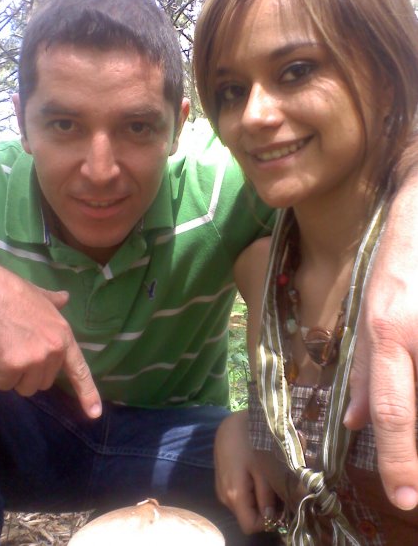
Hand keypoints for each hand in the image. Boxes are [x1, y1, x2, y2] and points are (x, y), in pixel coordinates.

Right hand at [0, 260, 101, 418]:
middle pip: (43, 382)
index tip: (95, 413)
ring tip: (4, 346)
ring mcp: (36, 358)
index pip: (79, 370)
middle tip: (15, 345)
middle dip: (28, 371)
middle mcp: (55, 349)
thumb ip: (54, 302)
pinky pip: (4, 384)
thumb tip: (64, 297)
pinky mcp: (14, 365)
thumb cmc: (10, 293)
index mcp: (64, 335)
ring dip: (11, 374)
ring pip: (23, 387)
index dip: (87, 393)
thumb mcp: (40, 297)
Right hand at [214, 409, 275, 533]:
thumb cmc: (249, 440)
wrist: (230, 421)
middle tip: (278, 485)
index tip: (280, 503)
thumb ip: (267, 495)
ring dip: (259, 495)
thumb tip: (272, 517)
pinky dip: (252, 487)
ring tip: (268, 473)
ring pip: (245, 504)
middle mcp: (224, 497)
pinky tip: (257, 469)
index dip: (268, 520)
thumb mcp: (264, 467)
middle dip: (266, 505)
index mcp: (234, 495)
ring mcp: (222, 488)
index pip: (251, 526)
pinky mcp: (223, 480)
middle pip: (248, 516)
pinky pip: (240, 493)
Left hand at [345, 192, 417, 510]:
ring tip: (405, 399)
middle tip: (411, 470)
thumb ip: (362, 369)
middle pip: (412, 405)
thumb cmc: (395, 264)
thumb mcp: (368, 315)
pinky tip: (411, 370)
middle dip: (414, 444)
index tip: (405, 498)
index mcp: (386, 332)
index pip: (390, 408)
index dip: (399, 459)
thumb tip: (352, 421)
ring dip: (414, 411)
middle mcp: (412, 333)